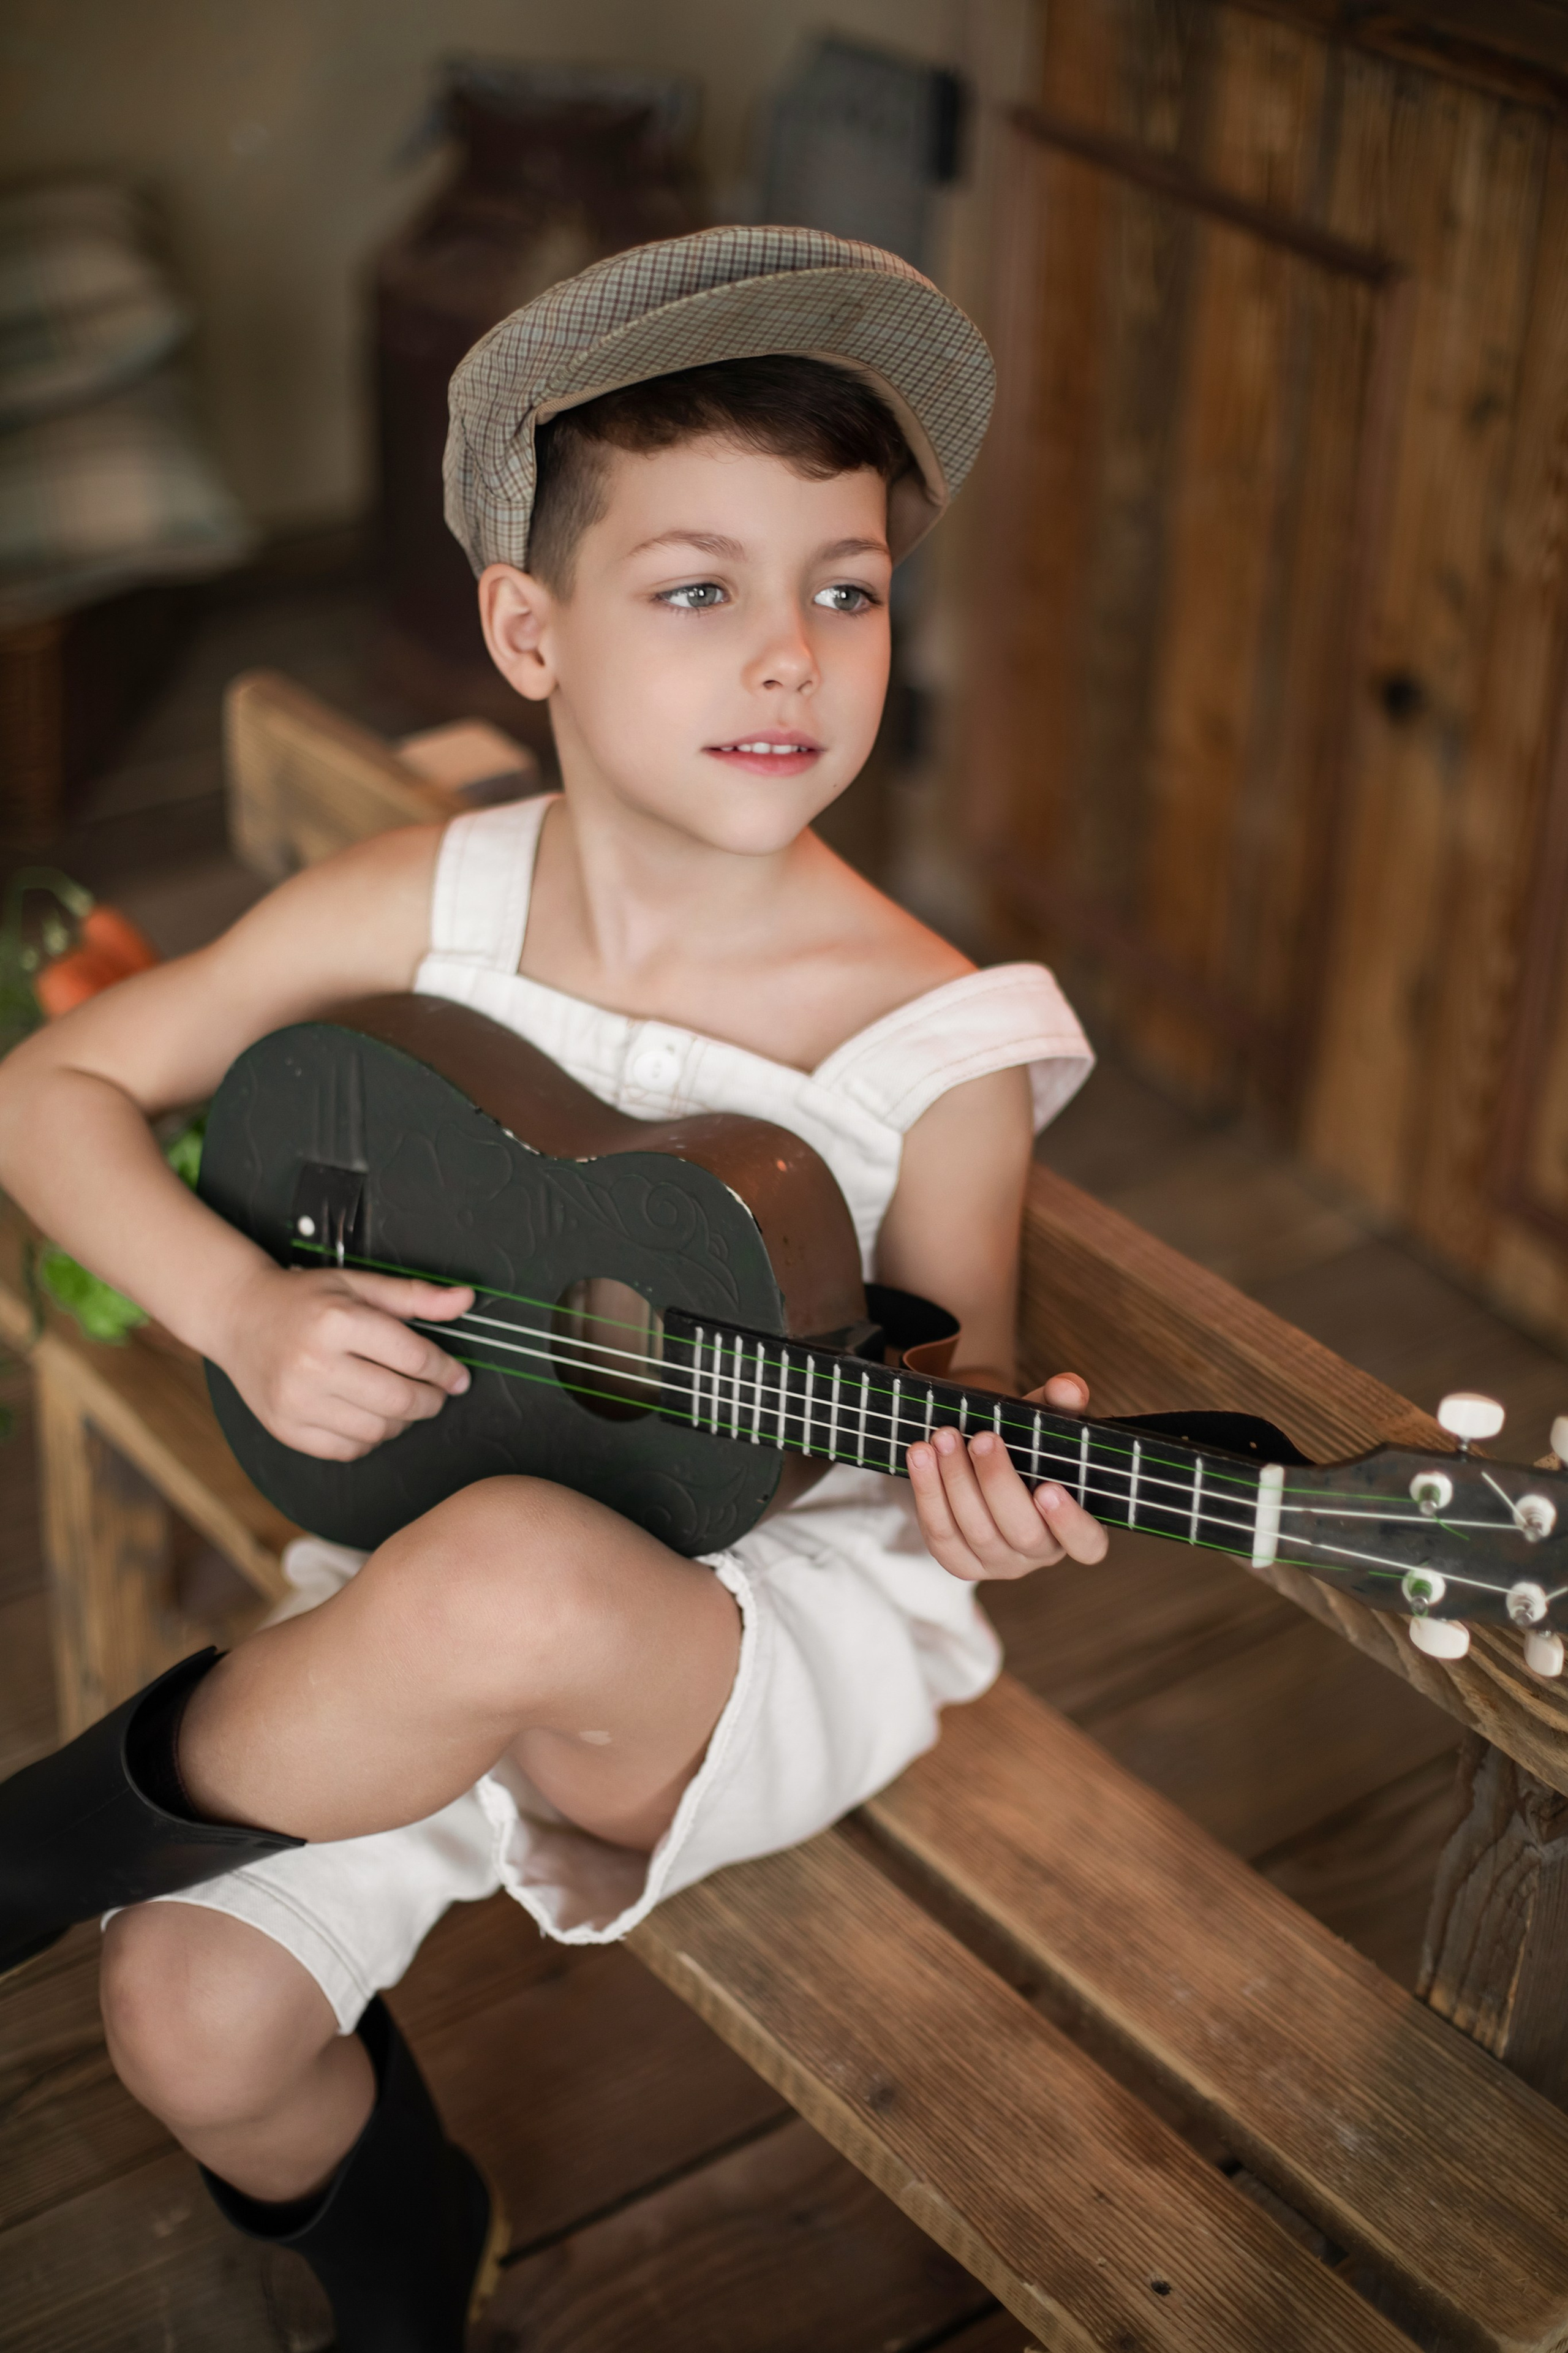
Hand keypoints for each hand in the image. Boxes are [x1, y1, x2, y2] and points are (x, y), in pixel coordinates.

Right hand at [220, 1263, 474, 1459]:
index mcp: (336, 1321)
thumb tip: (466, 1299)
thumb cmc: (305, 1300)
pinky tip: (368, 1415)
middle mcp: (313, 1364)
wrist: (238, 1317)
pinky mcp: (285, 1428)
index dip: (446, 1370)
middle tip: (436, 1393)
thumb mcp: (359, 1284)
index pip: (414, 1357)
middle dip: (431, 1400)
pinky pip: (348, 1449)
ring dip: (402, 1421)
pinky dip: (370, 1437)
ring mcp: (296, 1401)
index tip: (456, 1376)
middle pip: (400, 1400)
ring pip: (378, 1430)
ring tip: (401, 1401)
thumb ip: (415, 1295)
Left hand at [907, 1372, 1108, 1581]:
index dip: (1070, 1522)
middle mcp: (1042, 1553)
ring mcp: (1001, 1564)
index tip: (1048, 1488)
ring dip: (956, 1481)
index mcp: (1078, 1527)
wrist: (986, 1461)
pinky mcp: (961, 1562)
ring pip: (976, 1532)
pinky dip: (927, 1493)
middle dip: (997, 1482)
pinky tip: (920, 1457)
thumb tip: (1067, 1387)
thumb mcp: (1046, 1422)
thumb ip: (1061, 1404)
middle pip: (1023, 1532)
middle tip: (982, 1439)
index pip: (1087, 1543)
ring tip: (943, 1437)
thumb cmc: (1028, 1447)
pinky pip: (940, 1535)